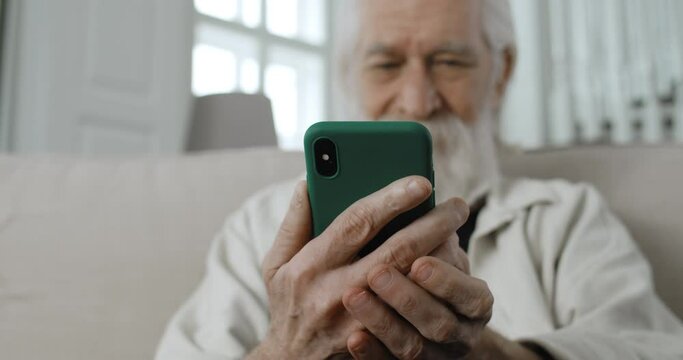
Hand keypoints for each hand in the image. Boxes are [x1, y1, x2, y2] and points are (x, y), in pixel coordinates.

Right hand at [248, 177, 468, 358]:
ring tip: (456, 233)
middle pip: (394, 251)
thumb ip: (293, 224)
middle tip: (458, 206)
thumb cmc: (288, 303)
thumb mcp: (276, 265)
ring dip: (440, 256)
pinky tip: (448, 269)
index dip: (390, 199)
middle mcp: (335, 291)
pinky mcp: (376, 341)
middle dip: (431, 224)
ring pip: (410, 283)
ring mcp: (358, 321)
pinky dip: (434, 289)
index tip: (420, 182)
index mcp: (310, 265)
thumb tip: (305, 184)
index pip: (355, 223)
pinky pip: (413, 312)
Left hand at [342, 235, 493, 358]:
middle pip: (438, 322)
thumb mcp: (447, 256)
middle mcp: (459, 333)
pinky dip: (371, 352)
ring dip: (382, 321)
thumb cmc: (431, 275)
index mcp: (475, 300)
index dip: (447, 279)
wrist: (429, 329)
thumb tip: (417, 196)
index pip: (471, 294)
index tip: (419, 261)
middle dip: (407, 297)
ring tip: (354, 295)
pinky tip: (353, 337)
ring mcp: (433, 356)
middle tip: (377, 272)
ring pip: (412, 347)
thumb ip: (435, 235)